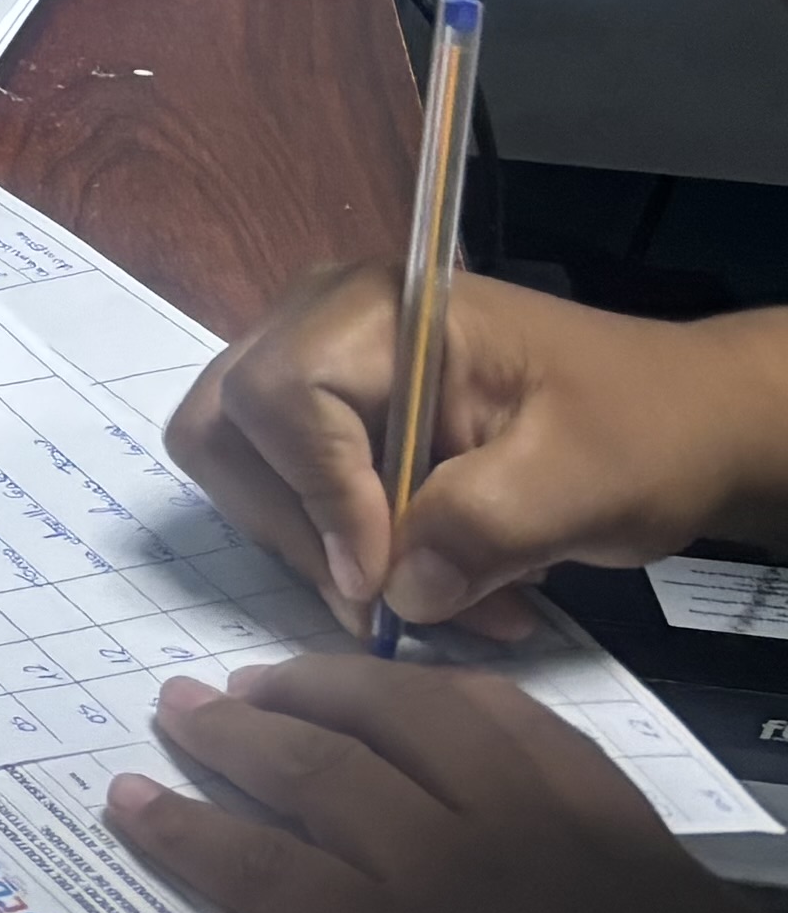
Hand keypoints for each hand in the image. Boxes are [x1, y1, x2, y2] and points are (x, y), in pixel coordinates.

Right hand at [166, 271, 787, 636]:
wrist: (684, 420)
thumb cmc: (644, 430)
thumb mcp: (584, 482)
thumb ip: (481, 527)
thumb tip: (391, 593)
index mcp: (384, 309)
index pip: (283, 395)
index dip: (317, 497)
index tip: (377, 583)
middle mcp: (323, 321)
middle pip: (228, 429)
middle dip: (296, 531)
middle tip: (381, 603)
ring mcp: (318, 365)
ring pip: (241, 466)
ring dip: (319, 552)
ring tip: (428, 601)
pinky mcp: (328, 414)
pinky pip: (284, 487)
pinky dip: (339, 550)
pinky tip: (429, 582)